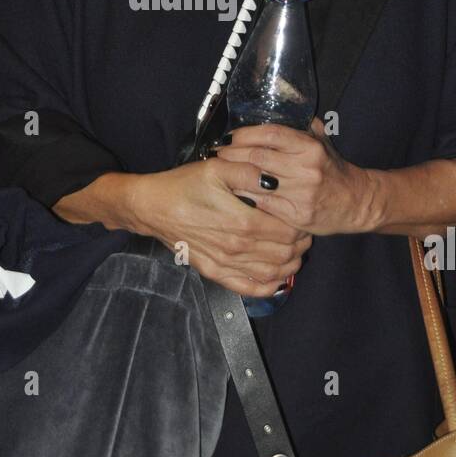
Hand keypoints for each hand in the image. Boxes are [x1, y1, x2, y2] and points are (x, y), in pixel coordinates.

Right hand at [129, 159, 311, 299]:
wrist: (152, 208)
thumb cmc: (184, 185)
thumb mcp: (217, 168)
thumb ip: (249, 172)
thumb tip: (275, 178)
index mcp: (242, 221)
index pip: (287, 231)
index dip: (301, 226)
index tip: (303, 217)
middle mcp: (237, 248)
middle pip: (284, 254)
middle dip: (299, 245)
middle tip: (303, 234)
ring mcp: (225, 264)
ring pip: (271, 274)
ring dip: (289, 265)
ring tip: (295, 253)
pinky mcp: (214, 273)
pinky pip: (248, 288)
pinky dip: (268, 286)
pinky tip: (276, 278)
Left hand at [213, 118, 376, 236]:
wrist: (356, 202)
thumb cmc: (334, 170)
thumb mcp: (322, 143)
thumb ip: (302, 126)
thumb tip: (280, 106)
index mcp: (310, 147)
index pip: (270, 134)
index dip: (244, 134)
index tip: (230, 136)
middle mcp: (306, 169)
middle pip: (258, 157)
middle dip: (232, 153)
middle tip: (219, 152)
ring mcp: (301, 193)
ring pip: (257, 181)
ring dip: (234, 175)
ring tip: (220, 171)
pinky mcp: (297, 215)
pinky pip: (262, 203)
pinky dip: (244, 196)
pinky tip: (234, 190)